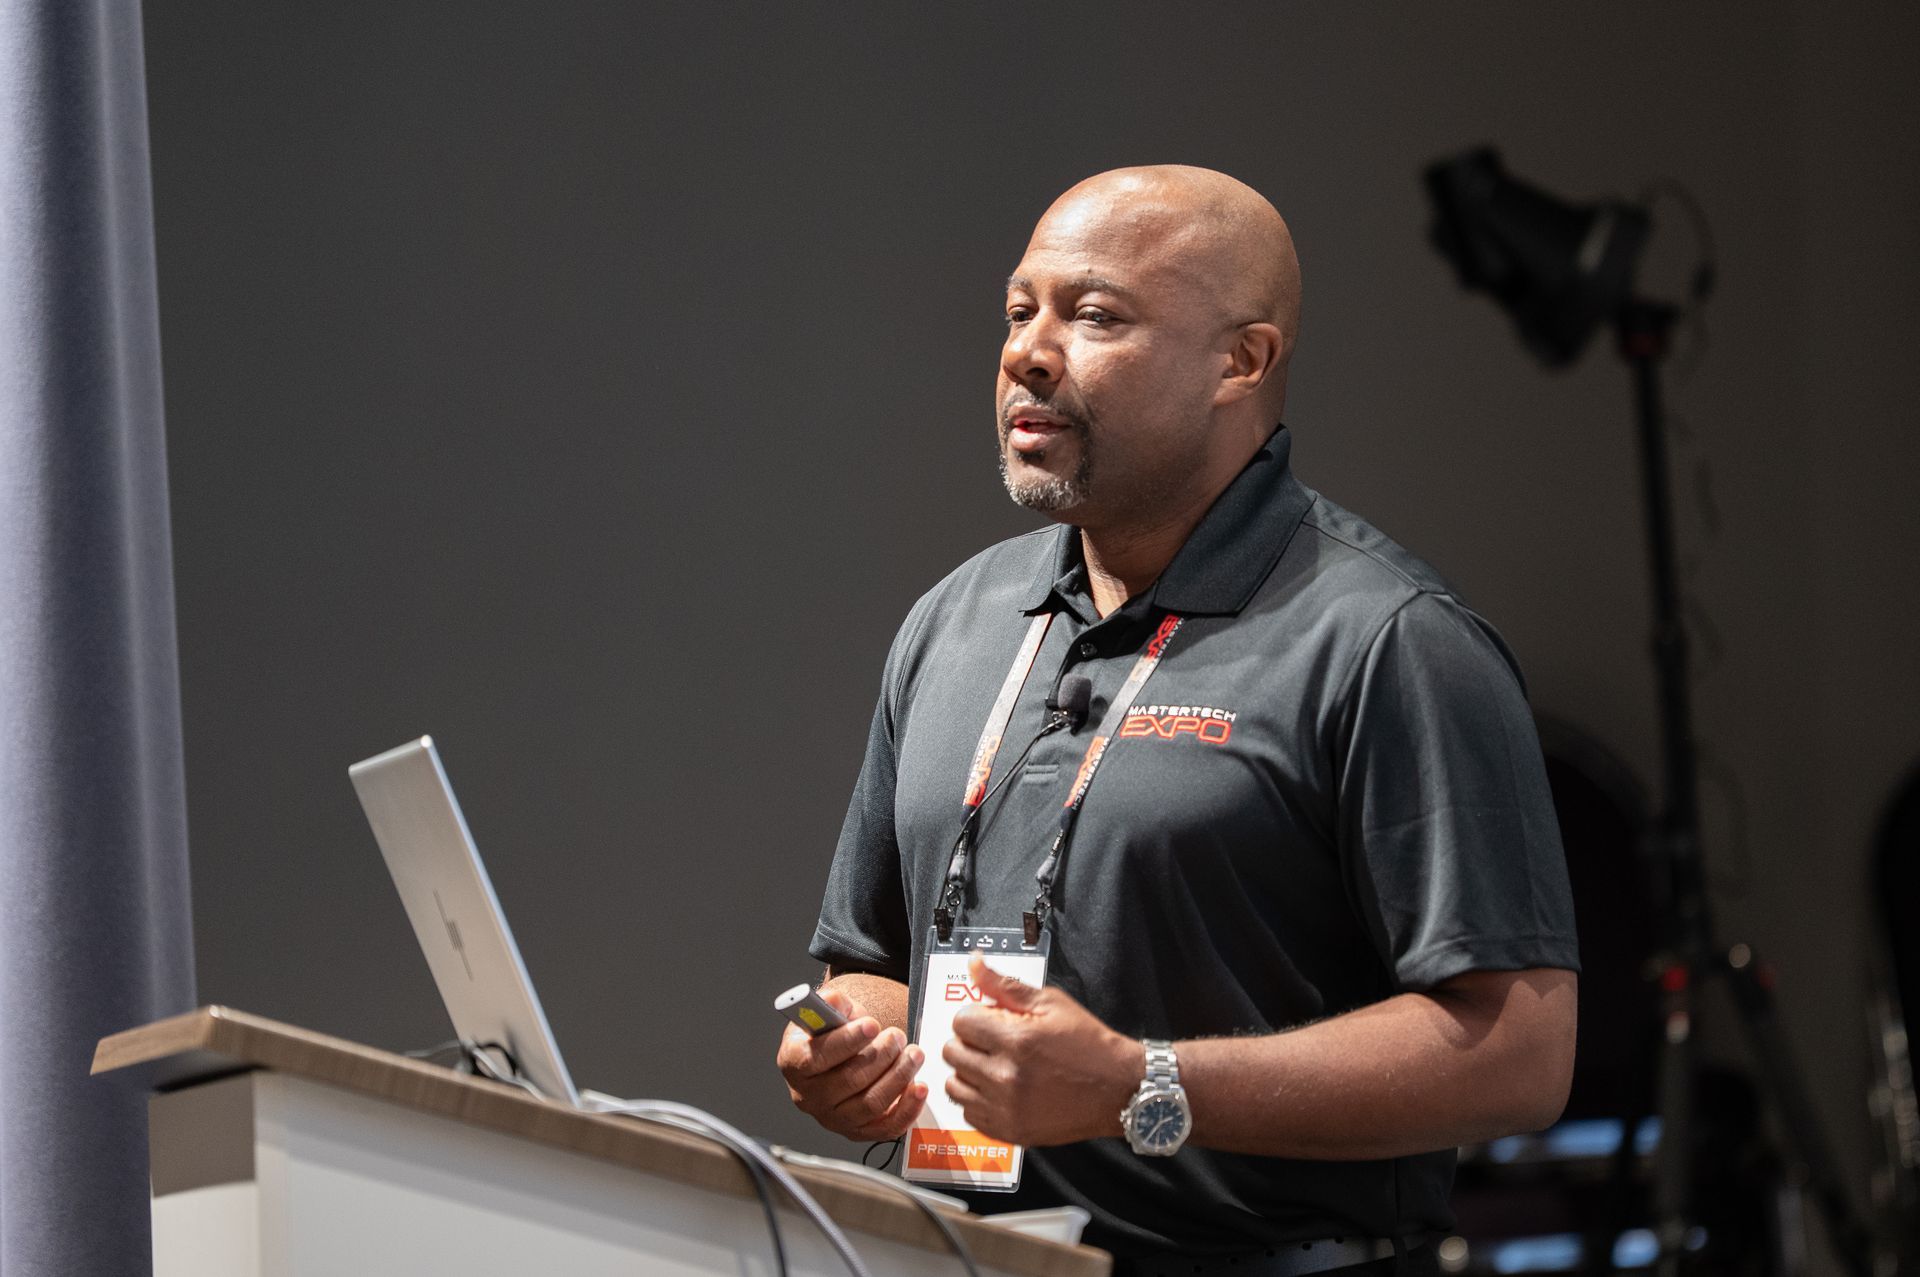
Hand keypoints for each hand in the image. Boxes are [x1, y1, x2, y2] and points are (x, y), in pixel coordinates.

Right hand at [777, 985, 927, 1140]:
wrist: (840, 1052)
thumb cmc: (833, 1030)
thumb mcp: (828, 1009)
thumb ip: (831, 1002)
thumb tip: (833, 1001)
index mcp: (793, 1062)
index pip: (817, 1057)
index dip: (847, 1041)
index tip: (872, 1025)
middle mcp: (808, 1096)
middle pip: (849, 1081)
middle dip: (881, 1056)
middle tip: (897, 1036)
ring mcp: (832, 1118)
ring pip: (870, 1104)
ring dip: (898, 1077)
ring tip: (914, 1054)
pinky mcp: (857, 1131)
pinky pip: (885, 1128)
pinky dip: (907, 1109)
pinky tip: (919, 1087)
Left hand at [943, 956, 1142, 1146]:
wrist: (1118, 1089)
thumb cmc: (1088, 1043)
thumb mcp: (1051, 1003)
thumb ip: (1005, 985)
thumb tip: (974, 963)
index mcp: (1016, 1040)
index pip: (961, 1021)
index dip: (976, 1016)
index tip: (992, 1020)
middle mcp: (1006, 1077)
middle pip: (953, 1052)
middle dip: (970, 1042)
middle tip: (995, 1043)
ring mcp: (1006, 1108)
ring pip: (954, 1085)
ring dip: (969, 1072)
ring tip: (995, 1066)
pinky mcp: (1010, 1131)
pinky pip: (969, 1113)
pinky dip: (979, 1100)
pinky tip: (1000, 1090)